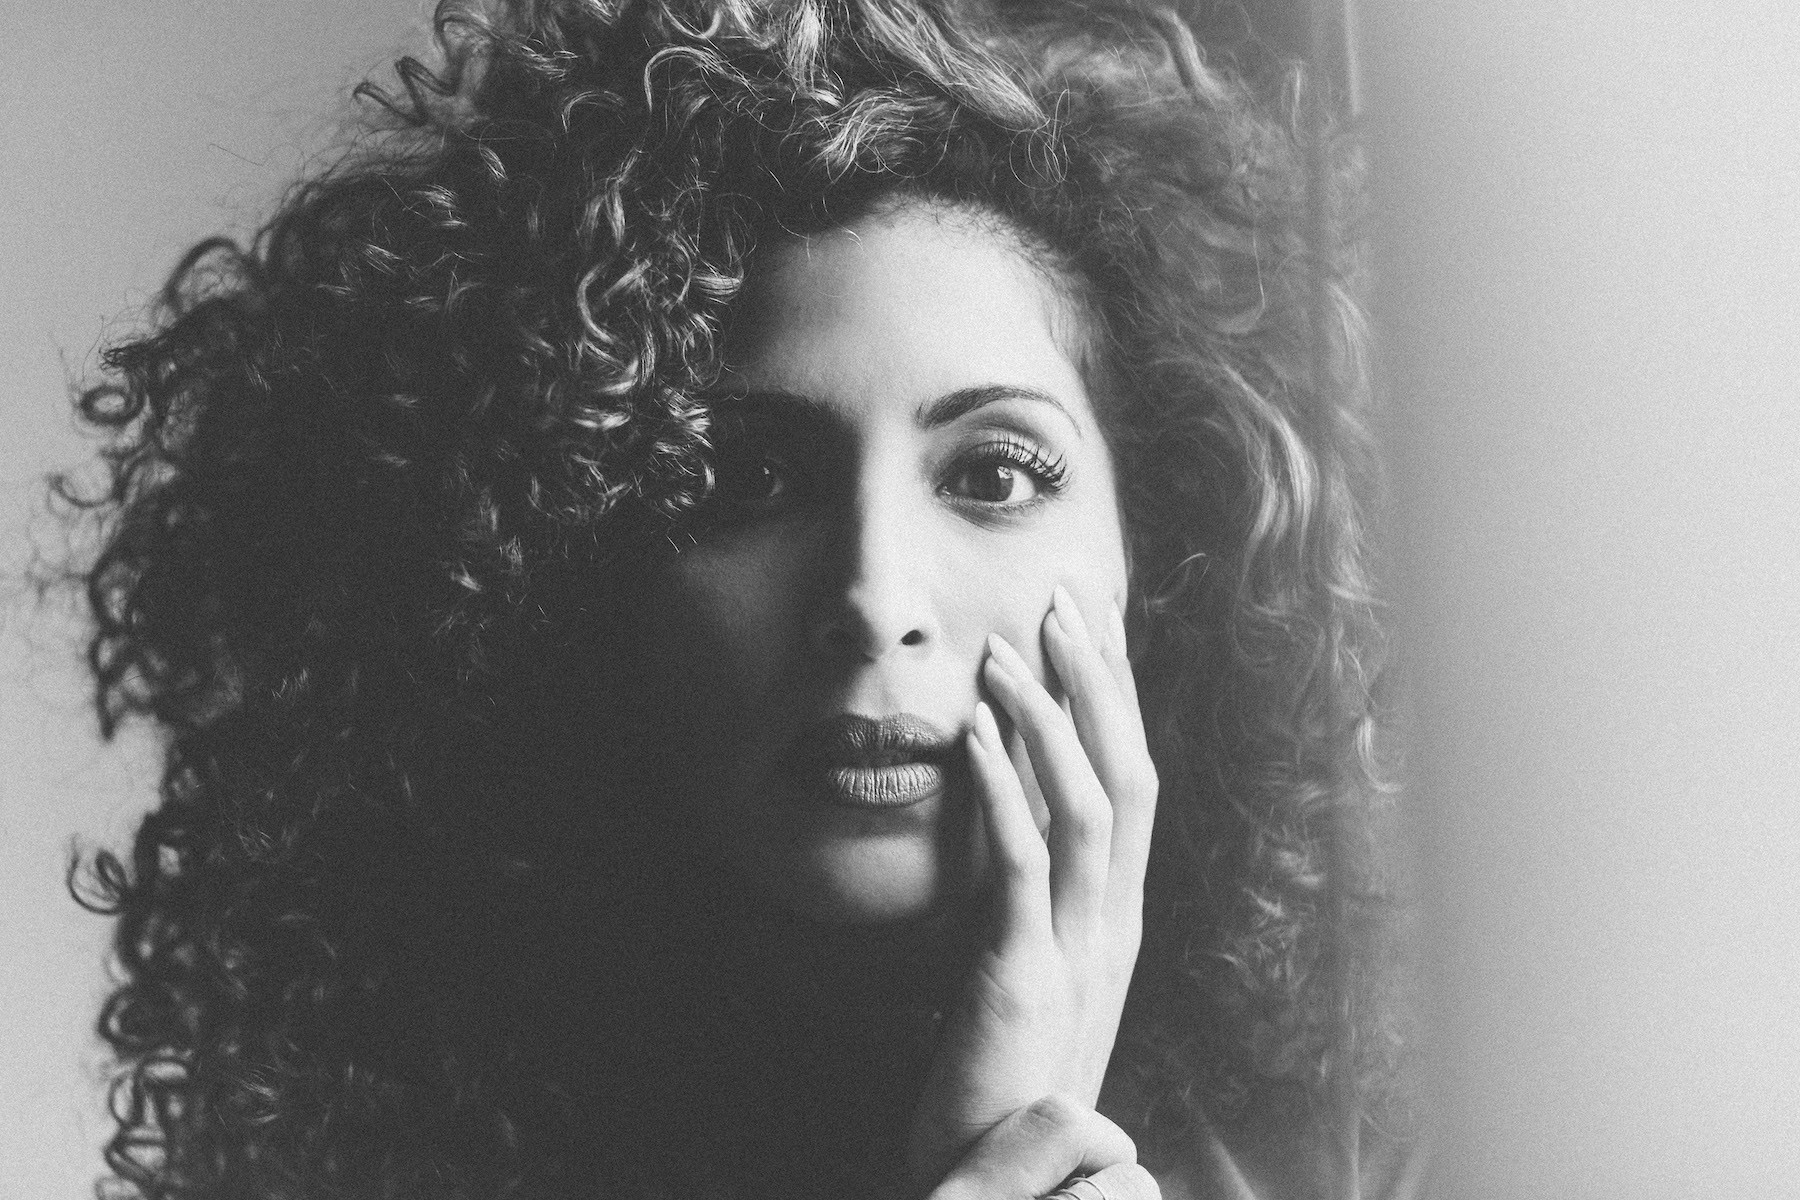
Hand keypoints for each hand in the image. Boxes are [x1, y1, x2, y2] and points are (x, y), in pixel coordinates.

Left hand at [909, 586, 1158, 1189]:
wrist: (999, 1183)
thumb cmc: (998, 1076)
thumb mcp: (1018, 964)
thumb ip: (1021, 889)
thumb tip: (999, 800)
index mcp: (1114, 915)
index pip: (1130, 782)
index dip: (1114, 698)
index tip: (1086, 622)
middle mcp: (1114, 924)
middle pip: (1131, 775)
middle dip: (1100, 681)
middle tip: (1063, 598)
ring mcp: (1080, 951)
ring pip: (1094, 806)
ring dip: (1053, 717)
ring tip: (1011, 648)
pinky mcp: (1026, 980)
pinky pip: (1024, 865)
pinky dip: (1003, 788)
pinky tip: (972, 730)